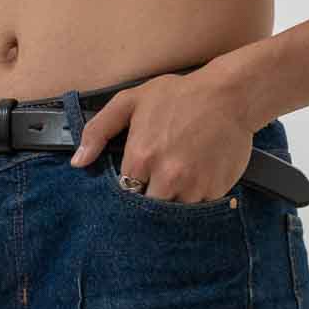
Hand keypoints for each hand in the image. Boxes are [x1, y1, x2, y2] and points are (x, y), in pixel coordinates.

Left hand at [69, 71, 252, 202]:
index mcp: (141, 158)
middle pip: (147, 209)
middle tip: (155, 183)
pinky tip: (197, 178)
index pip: (123, 193)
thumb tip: (78, 162)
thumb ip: (98, 130)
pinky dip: (196, 200)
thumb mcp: (130, 101)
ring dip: (173, 201)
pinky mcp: (216, 190)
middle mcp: (166, 177)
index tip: (134, 183)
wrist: (230, 95)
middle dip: (149, 199)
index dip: (128, 190)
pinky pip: (200, 208)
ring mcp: (193, 186)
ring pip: (174, 212)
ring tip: (178, 179)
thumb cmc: (179, 95)